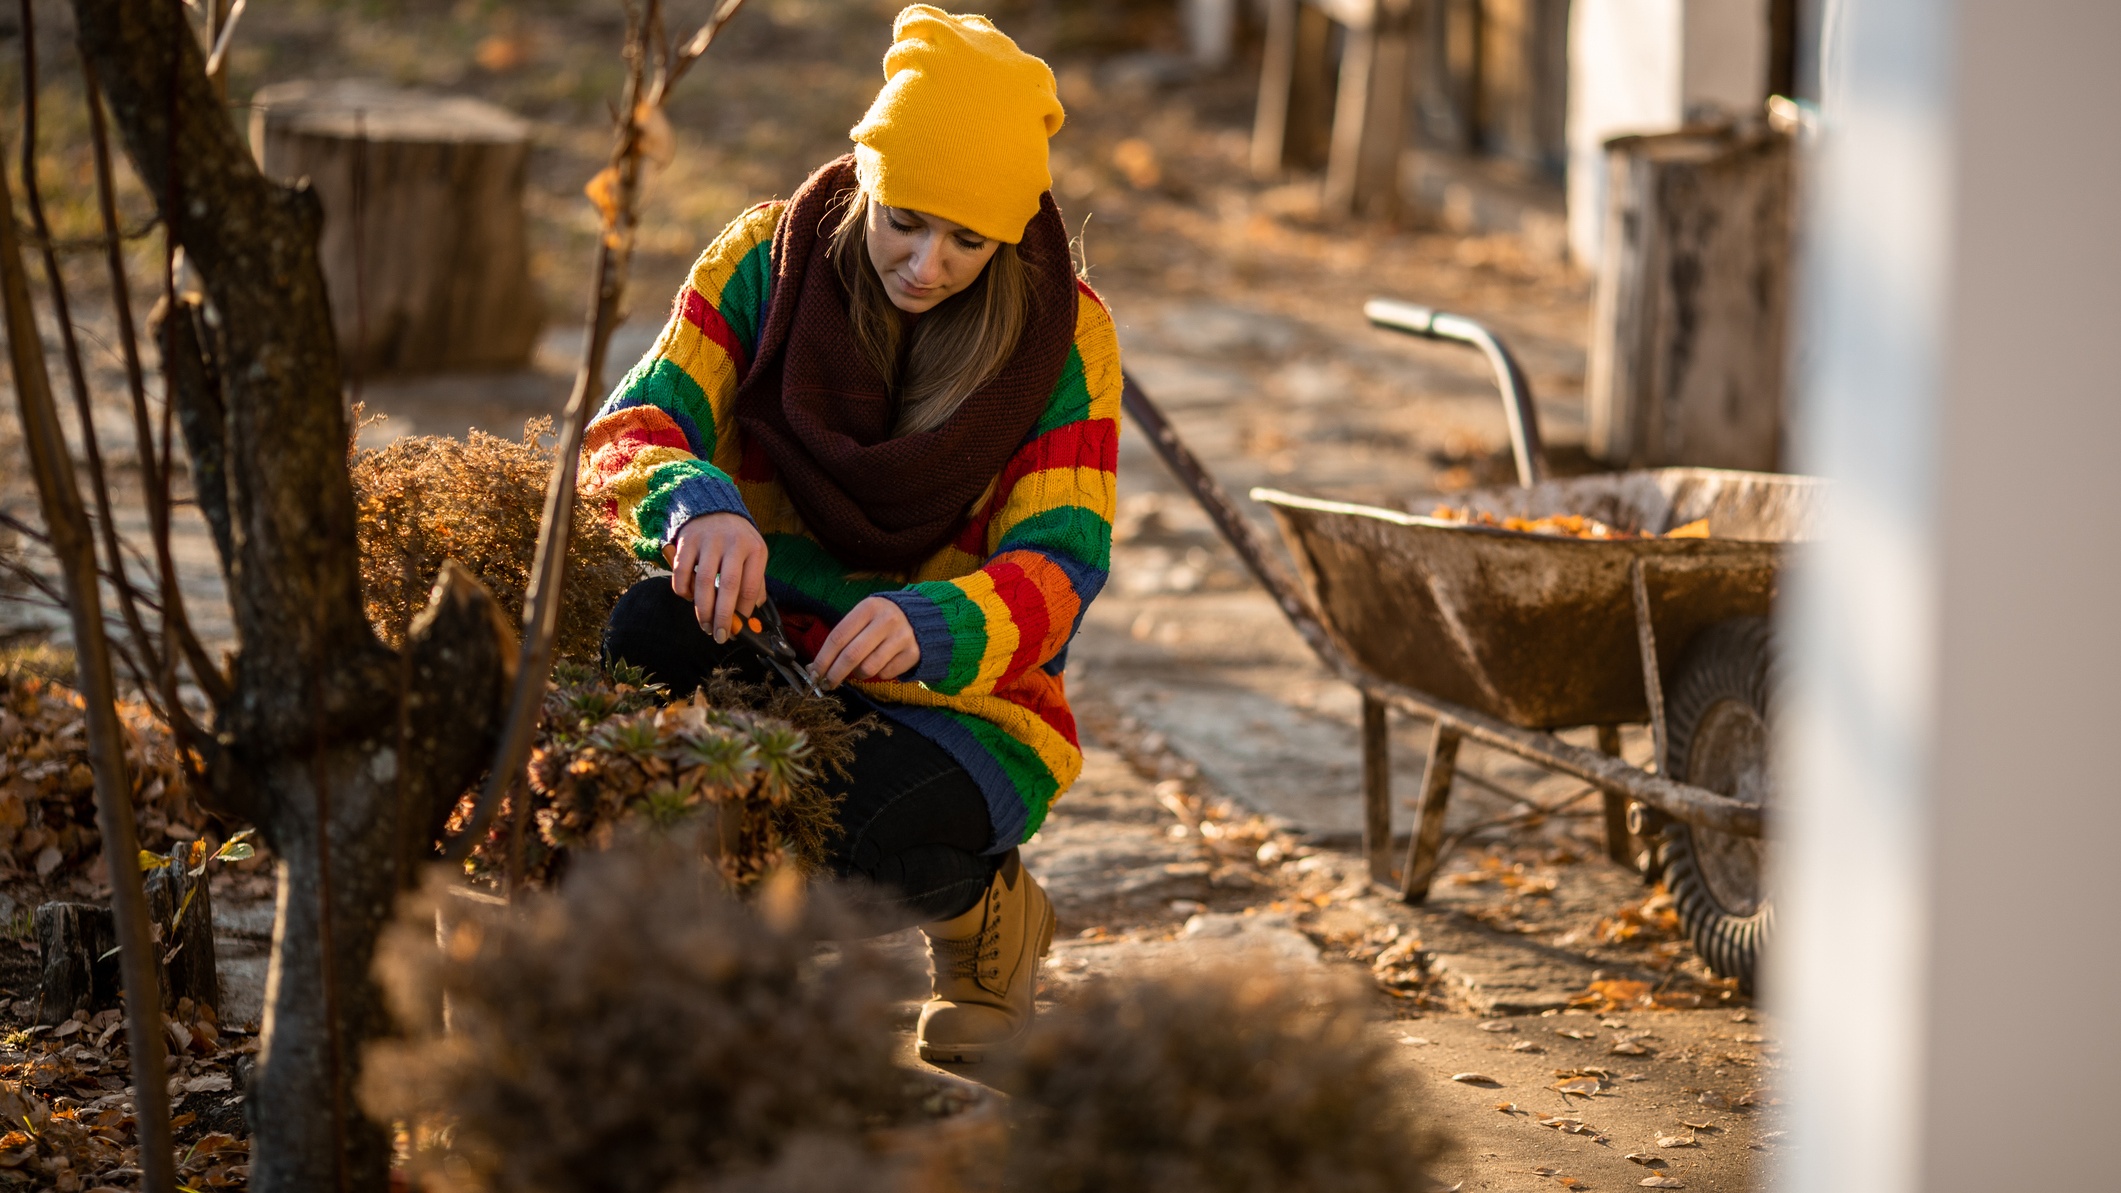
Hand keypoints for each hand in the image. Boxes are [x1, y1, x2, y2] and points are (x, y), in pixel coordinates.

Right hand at [664, 513, 766, 641]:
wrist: (713, 508)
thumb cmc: (736, 539)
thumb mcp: (753, 555)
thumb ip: (754, 583)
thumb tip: (750, 616)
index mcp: (755, 549)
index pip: (750, 587)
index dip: (744, 612)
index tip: (739, 628)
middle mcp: (733, 543)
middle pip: (728, 586)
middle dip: (723, 617)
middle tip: (720, 636)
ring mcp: (709, 541)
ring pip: (703, 582)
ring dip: (703, 610)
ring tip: (706, 625)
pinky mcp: (687, 541)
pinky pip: (681, 572)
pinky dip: (683, 590)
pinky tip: (690, 598)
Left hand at [812, 596, 920, 686]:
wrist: (921, 618)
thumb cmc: (881, 620)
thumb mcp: (863, 617)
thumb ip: (843, 638)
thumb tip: (817, 667)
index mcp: (868, 608)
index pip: (838, 637)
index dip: (823, 658)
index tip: (814, 673)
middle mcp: (886, 621)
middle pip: (851, 655)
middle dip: (834, 674)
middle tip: (826, 684)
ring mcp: (901, 637)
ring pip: (868, 668)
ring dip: (857, 675)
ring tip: (858, 670)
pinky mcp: (913, 653)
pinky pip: (886, 674)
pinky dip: (878, 674)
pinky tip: (880, 664)